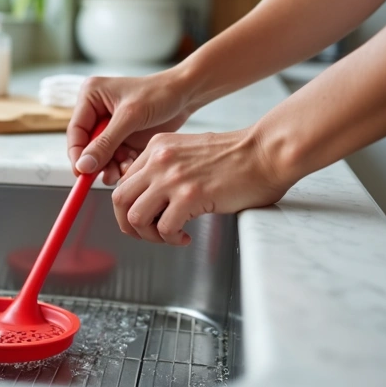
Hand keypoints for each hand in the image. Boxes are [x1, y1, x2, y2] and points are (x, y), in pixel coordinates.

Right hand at [68, 72, 196, 184]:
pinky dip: (123, 165)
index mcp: (91, 97)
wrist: (186, 94)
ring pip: (101, 156)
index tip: (81, 173)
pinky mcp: (123, 138)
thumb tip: (83, 165)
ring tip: (124, 168)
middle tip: (107, 175)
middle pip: (87, 146)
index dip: (77, 154)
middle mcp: (97, 112)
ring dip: (111, 166)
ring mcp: (110, 127)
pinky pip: (115, 159)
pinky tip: (133, 164)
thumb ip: (105, 143)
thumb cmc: (159, 93)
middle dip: (97, 162)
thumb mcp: (130, 117)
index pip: (76, 131)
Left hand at [111, 128, 290, 244]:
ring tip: (168, 236)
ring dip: (148, 234)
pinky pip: (164, 228)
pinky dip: (171, 239)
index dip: (129, 205)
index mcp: (158, 147)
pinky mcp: (190, 196)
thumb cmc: (238, 156)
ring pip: (135, 216)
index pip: (124, 181)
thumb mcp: (189, 152)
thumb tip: (153, 199)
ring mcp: (173, 178)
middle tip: (147, 233)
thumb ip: (167, 169)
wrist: (266, 152)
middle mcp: (159, 160)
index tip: (144, 216)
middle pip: (119, 198)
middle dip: (129, 224)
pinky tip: (185, 237)